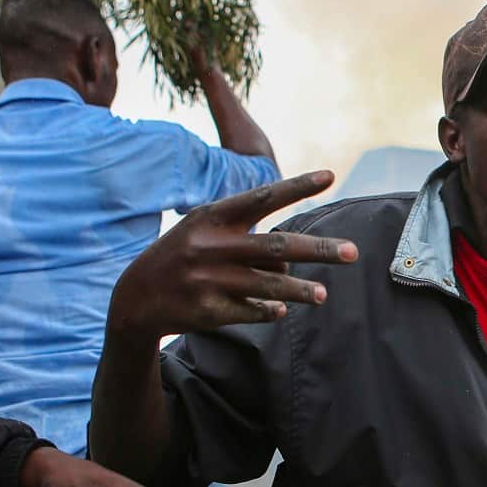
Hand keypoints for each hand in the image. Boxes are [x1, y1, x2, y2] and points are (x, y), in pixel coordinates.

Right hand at [109, 171, 358, 342]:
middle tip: (352, 252)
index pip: (262, 197)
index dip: (297, 186)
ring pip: (268, 285)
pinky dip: (270, 311)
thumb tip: (292, 264)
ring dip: (300, 291)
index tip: (330, 175)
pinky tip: (280, 310)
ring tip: (322, 295)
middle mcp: (210, 246)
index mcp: (211, 218)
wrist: (134, 298)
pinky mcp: (207, 311)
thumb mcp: (204, 232)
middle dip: (318, 249)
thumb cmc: (184, 256)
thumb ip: (247, 237)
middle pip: (276, 247)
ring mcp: (208, 280)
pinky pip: (252, 311)